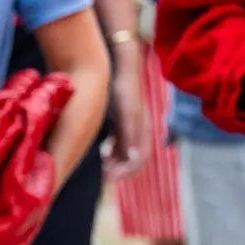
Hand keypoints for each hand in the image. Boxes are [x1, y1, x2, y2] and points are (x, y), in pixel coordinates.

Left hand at [101, 36, 146, 180]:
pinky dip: (112, 150)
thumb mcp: (126, 111)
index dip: (126, 171)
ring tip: (102, 167)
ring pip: (126, 150)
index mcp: (142, 130)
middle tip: (104, 177)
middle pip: (133, 157)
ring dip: (115, 161)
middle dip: (120, 169)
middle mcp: (140, 129)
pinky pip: (120, 141)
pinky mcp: (124, 118)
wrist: (122, 66)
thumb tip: (132, 157)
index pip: (139, 158)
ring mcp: (132, 124)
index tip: (110, 178)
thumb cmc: (124, 87)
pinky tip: (102, 152)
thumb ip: (128, 133)